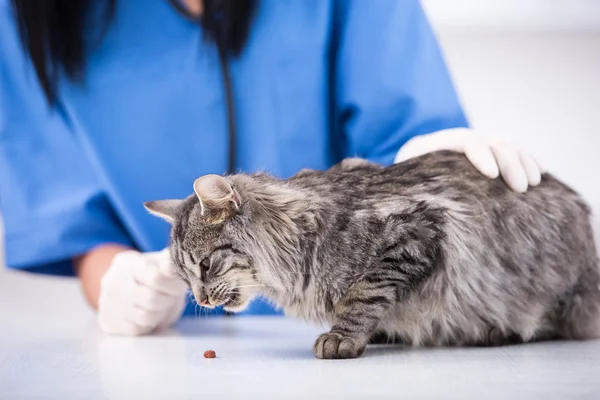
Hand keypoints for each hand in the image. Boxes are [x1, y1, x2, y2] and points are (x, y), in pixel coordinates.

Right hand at [98, 249, 187, 335]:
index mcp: (126, 262)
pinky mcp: (106, 321)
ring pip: (143, 316)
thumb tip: (173, 266)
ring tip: (160, 306)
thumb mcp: (163, 265)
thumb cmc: (153, 275)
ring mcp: (105, 302)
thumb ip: (170, 265)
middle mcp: (111, 281)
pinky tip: (148, 316)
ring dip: (159, 314)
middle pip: (150, 299)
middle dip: (167, 300)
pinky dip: (147, 325)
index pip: (156, 278)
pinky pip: (135, 329)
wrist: (133, 289)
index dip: (173, 285)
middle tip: (170, 298)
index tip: (179, 286)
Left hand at [394, 128, 543, 192]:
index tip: (491, 175)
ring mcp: (475, 145)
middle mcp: (459, 140)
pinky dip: (528, 161)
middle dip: (510, 163)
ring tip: (533, 183)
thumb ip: (409, 186)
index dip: (480, 155)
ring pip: (506, 145)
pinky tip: (541, 174)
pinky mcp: (487, 156)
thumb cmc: (400, 186)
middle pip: (492, 142)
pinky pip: (513, 153)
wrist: (404, 175)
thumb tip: (414, 200)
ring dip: (523, 162)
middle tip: (520, 188)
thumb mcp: (400, 184)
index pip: (465, 141)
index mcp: (435, 144)